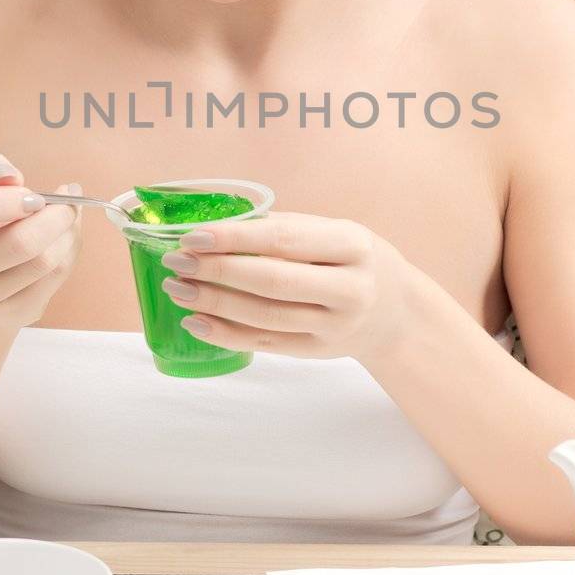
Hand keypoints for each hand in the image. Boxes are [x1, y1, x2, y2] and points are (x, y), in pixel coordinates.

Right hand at [0, 151, 82, 327]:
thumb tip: (9, 176)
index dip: (1, 199)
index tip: (33, 194)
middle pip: (16, 245)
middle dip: (55, 215)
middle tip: (69, 198)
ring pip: (42, 263)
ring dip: (68, 232)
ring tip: (69, 215)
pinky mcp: (8, 316)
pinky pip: (54, 279)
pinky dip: (69, 251)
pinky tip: (65, 238)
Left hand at [159, 211, 410, 363]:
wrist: (397, 314)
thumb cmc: (355, 261)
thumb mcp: (337, 233)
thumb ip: (287, 228)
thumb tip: (220, 223)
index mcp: (353, 246)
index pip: (285, 240)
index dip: (235, 238)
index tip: (193, 235)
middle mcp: (350, 288)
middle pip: (272, 281)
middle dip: (217, 271)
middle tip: (176, 261)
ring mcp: (335, 326)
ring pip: (264, 317)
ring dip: (213, 303)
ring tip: (177, 288)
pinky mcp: (318, 351)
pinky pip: (264, 344)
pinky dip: (225, 333)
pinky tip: (195, 321)